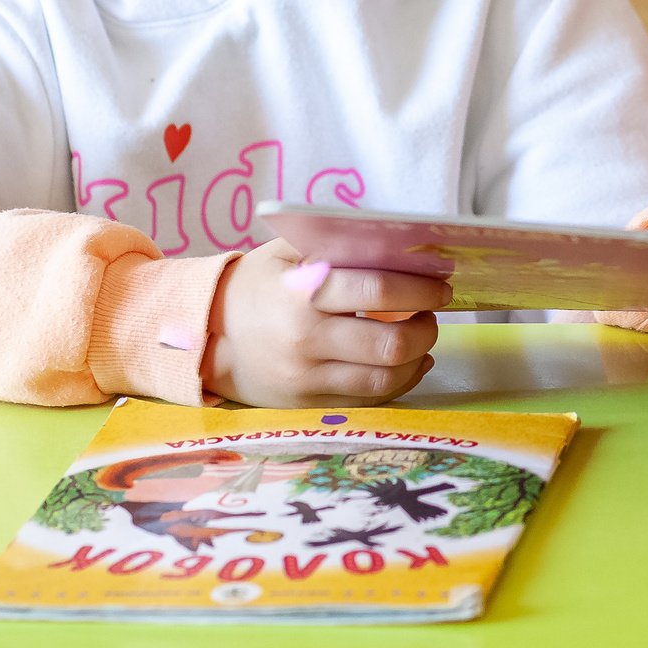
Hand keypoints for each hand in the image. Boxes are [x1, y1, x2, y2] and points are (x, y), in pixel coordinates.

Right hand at [201, 241, 449, 407]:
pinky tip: (409, 364)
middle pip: (391, 343)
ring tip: (422, 337)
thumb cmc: (255, 288)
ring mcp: (308, 378)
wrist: (206, 338)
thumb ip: (335, 247)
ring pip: (385, 378)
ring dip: (418, 357)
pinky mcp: (309, 404)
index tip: (441, 285)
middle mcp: (306, 340)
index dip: (420, 288)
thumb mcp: (285, 253)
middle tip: (432, 313)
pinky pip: (369, 400)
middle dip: (426, 328)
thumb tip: (400, 243)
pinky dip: (400, 382)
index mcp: (303, 293)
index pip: (378, 290)